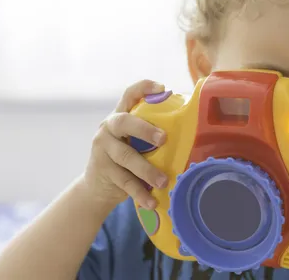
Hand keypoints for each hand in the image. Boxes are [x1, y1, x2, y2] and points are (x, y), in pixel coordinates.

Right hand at [83, 79, 168, 210]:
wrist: (96, 188)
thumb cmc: (127, 159)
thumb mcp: (134, 142)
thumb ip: (151, 134)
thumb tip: (192, 133)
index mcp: (120, 116)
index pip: (129, 94)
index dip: (144, 87)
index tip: (163, 88)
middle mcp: (108, 128)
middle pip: (124, 122)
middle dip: (144, 129)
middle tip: (164, 139)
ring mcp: (103, 149)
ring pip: (126, 156)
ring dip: (147, 169)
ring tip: (164, 181)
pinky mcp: (102, 170)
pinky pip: (124, 181)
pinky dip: (140, 193)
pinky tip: (152, 202)